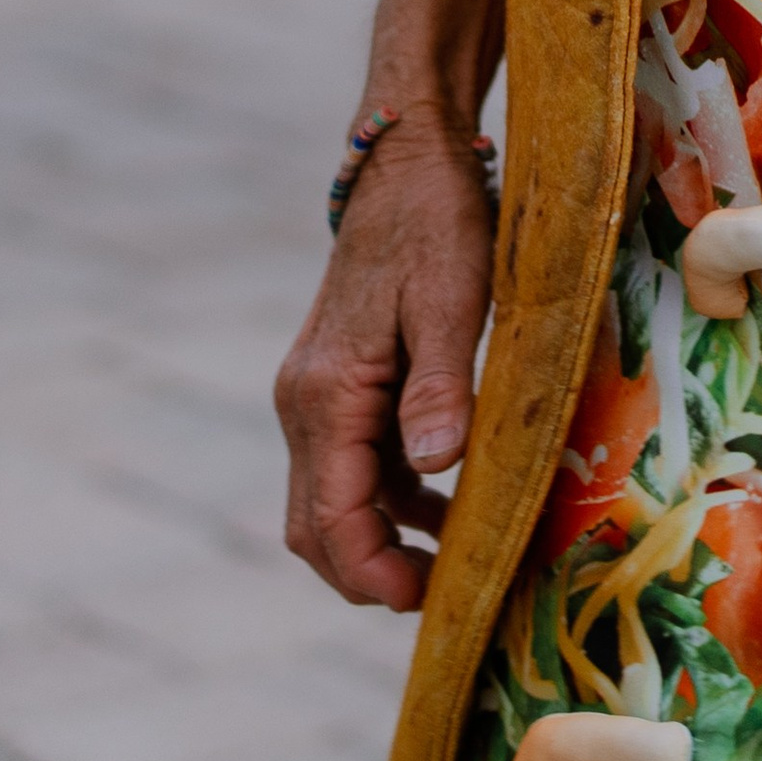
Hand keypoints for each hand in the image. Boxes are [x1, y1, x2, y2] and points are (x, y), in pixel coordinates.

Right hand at [275, 118, 494, 610]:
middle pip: (317, 526)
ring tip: (457, 559)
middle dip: (371, 573)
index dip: (373, 573)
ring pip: (331, 501)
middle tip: (446, 595)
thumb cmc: (437, 222)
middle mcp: (304, 402)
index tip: (431, 601)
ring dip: (383, 540)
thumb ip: (440, 387)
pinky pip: (352, 464)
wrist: (407, 159)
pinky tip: (448, 503)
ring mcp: (315, 394)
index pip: (331, 518)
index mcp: (326, 394)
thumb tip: (436, 469)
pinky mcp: (338, 383)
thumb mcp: (451, 300)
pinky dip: (391, 498)